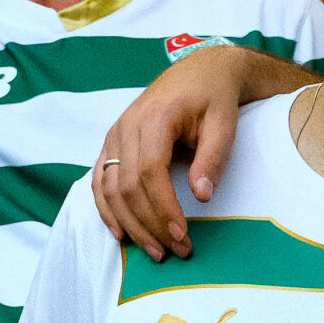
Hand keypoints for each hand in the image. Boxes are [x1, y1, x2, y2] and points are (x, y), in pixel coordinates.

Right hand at [93, 45, 273, 260]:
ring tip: (154, 251)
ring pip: (109, 188)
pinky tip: (121, 234)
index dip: (162, 208)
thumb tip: (201, 196)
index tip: (182, 234)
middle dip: (149, 224)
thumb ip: (212, 158)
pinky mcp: (112, 142)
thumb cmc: (214, 97)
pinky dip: (107, 210)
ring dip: (129, 224)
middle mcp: (126, 126)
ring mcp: (114, 134)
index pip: (149, 172)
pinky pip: (100, 181)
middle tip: (174, 252)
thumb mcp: (224, 123)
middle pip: (127, 186)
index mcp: (154, 118)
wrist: (200, 71)